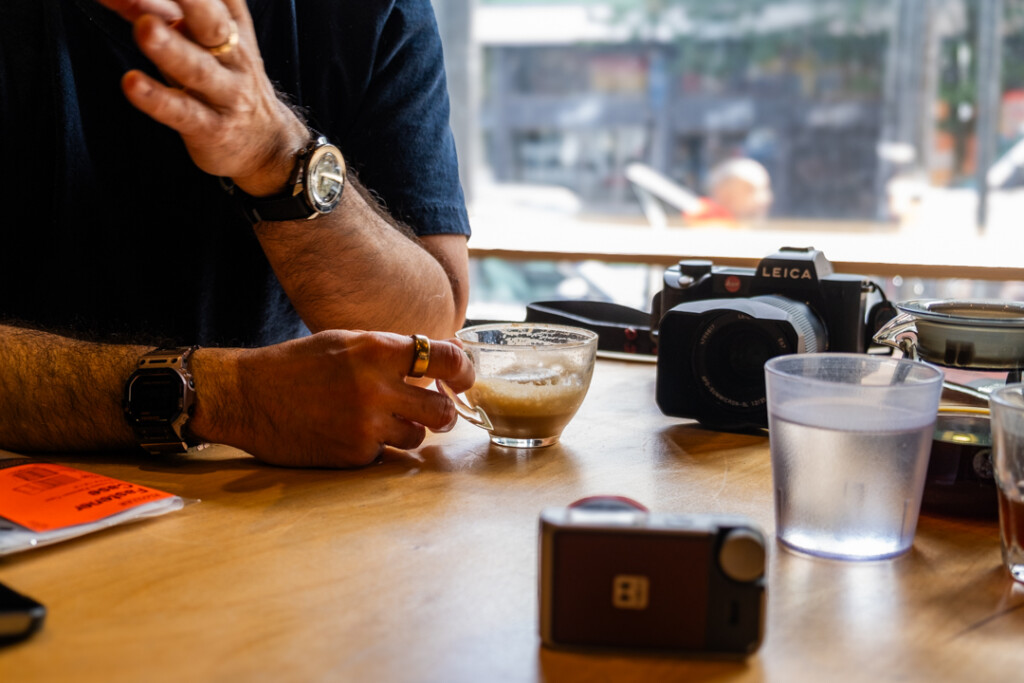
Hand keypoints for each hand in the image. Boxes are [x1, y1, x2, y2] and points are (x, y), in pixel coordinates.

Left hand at [95, 0, 307, 195]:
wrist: (267, 144)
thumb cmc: (221, 80)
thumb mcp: (194, 41)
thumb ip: (151, 9)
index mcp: (230, 26)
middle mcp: (232, 56)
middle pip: (213, 23)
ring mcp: (224, 93)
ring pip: (197, 69)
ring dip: (172, 48)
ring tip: (146, 28)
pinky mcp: (211, 128)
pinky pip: (184, 112)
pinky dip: (158, 99)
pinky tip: (132, 84)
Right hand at [191, 330, 475, 467]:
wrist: (246, 396)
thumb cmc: (298, 365)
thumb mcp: (347, 342)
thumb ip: (392, 352)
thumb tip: (441, 360)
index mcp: (376, 350)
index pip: (444, 359)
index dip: (464, 371)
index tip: (464, 378)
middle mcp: (375, 388)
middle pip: (442, 409)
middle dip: (445, 412)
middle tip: (437, 411)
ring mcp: (365, 425)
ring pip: (417, 437)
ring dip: (408, 430)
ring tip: (381, 420)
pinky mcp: (353, 455)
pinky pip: (385, 455)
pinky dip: (376, 447)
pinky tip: (351, 433)